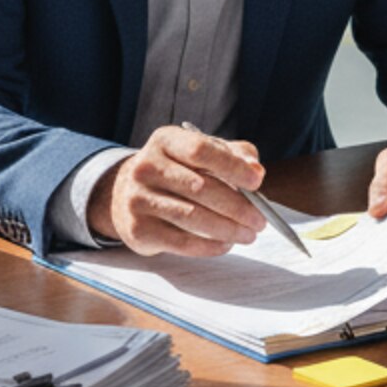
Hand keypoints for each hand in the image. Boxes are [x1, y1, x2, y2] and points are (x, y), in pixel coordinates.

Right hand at [87, 125, 268, 256]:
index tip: (257, 181)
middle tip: (260, 219)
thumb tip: (256, 171)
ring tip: (248, 234)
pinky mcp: (138, 229)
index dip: (231, 166)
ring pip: (192, 217)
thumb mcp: (199, 153)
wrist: (126, 195)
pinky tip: (226, 244)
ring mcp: (138, 199)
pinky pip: (181, 242)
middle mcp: (146, 167)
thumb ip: (232, 156)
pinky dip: (210, 246)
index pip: (200, 150)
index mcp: (165, 141)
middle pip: (200, 187)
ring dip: (228, 229)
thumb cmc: (176, 172)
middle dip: (237, 206)